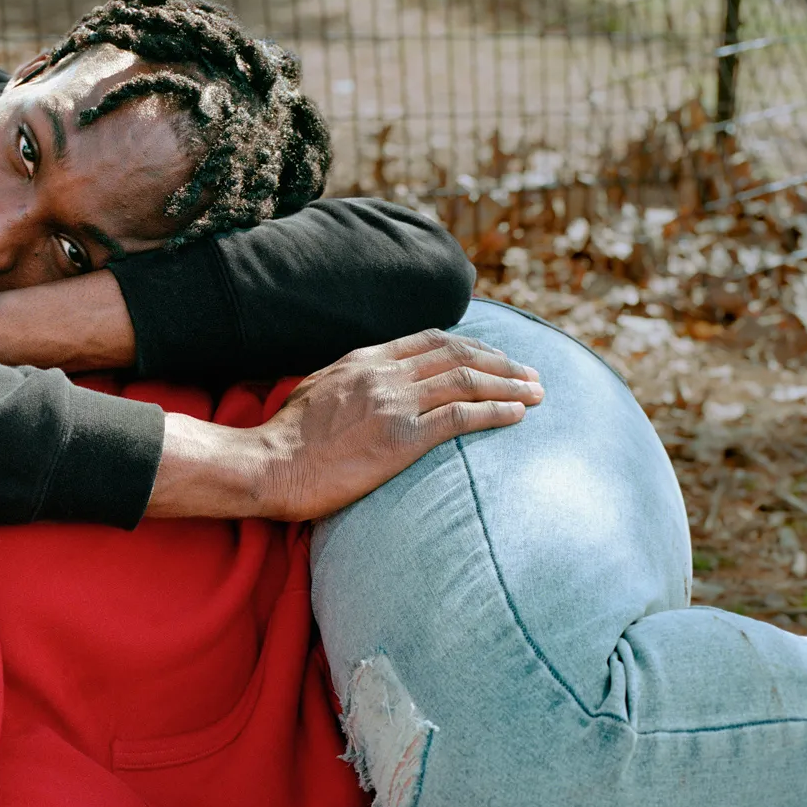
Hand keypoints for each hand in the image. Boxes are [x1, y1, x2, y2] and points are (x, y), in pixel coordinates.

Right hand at [150, 329, 542, 520]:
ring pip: (468, 381)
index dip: (470, 346)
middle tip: (532, 375)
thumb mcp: (314, 393)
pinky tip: (517, 417)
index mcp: (365, 360)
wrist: (267, 466)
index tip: (494, 357)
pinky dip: (495, 412)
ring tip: (538, 394)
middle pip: (459, 355)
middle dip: (502, 363)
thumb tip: (361, 389)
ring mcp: (394, 403)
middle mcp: (385, 374)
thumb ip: (346, 383)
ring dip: (510, 385)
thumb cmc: (283, 441)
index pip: (430, 341)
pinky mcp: (401, 438)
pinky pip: (461, 417)